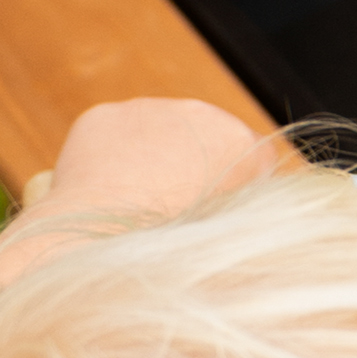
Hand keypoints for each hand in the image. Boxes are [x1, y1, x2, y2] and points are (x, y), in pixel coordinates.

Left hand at [33, 95, 278, 219]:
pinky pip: (116, 133)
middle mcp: (202, 114)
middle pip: (205, 137)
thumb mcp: (231, 237)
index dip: (237, 185)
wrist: (103, 236)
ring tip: (137, 201)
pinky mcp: (107, 115)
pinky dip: (113, 156)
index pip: (254, 158)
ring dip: (153, 158)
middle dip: (193, 165)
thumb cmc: (173, 248)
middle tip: (174, 207)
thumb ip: (243, 212)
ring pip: (158, 131)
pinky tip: (109, 189)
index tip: (218, 208)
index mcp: (244, 146)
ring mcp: (151, 109)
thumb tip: (237, 212)